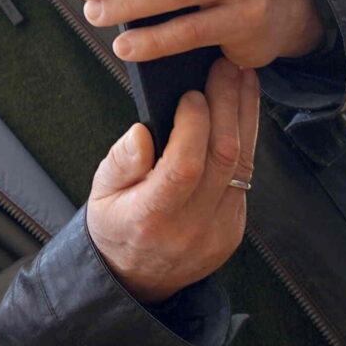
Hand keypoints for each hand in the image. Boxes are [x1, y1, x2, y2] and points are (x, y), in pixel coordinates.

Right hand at [85, 54, 259, 306]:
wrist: (137, 278)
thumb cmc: (115, 226)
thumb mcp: (101, 195)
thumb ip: (120, 162)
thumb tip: (142, 132)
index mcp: (150, 219)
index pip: (183, 166)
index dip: (193, 125)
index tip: (191, 94)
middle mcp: (190, 229)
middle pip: (222, 158)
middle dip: (227, 105)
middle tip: (226, 67)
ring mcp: (217, 231)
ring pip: (242, 165)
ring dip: (244, 116)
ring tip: (240, 78)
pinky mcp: (233, 229)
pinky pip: (245, 178)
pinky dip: (245, 140)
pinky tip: (240, 112)